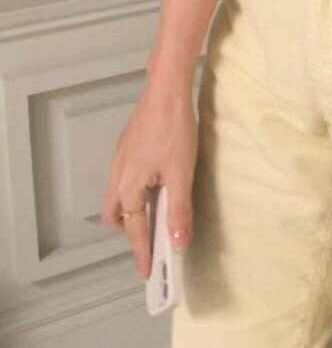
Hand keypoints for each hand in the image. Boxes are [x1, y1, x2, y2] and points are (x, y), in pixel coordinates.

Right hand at [101, 80, 197, 278]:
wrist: (165, 91)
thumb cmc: (173, 130)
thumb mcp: (181, 174)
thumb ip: (179, 210)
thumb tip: (178, 243)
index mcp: (128, 188)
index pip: (136, 231)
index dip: (143, 253)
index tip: (148, 273)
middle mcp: (117, 178)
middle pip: (117, 218)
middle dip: (132, 233)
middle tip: (153, 243)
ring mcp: (119, 162)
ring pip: (118, 199)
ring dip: (133, 212)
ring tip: (157, 216)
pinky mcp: (126, 150)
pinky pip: (123, 182)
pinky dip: (134, 194)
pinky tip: (155, 186)